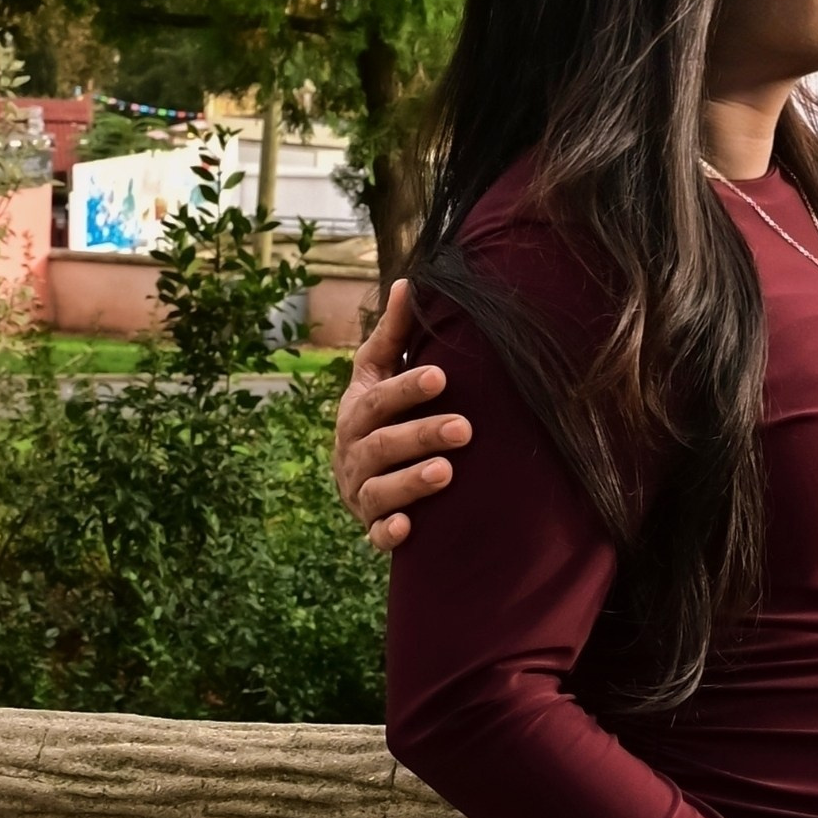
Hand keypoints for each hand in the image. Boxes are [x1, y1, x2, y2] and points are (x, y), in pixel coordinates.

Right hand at [334, 277, 470, 551]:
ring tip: (446, 471)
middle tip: (465, 429)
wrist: (358, 476)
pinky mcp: (370, 526)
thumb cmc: (378, 414)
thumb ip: (394, 334)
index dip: (406, 388)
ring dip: (410, 482)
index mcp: (357, 411)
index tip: (441, 376)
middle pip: (382, 444)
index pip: (379, 397)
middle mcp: (352, 452)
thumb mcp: (378, 374)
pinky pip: (374, 535)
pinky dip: (387, 532)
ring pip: (378, 489)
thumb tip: (409, 282)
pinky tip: (405, 529)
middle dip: (421, 434)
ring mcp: (359, 491)